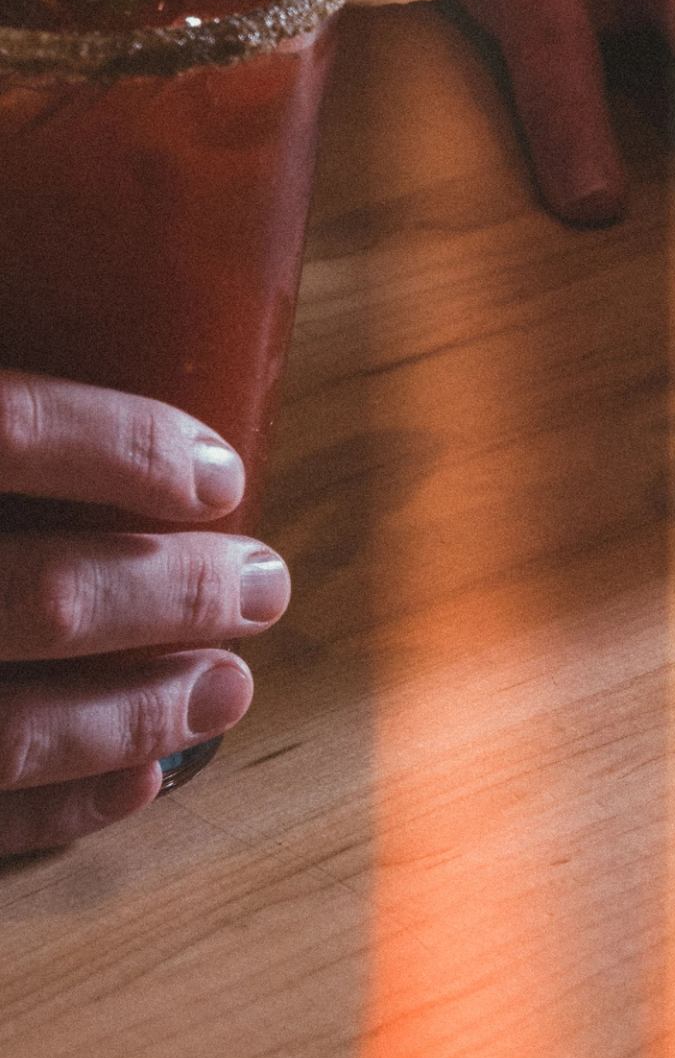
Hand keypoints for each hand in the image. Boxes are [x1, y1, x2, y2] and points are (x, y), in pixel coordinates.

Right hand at [0, 376, 287, 855]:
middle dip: (175, 595)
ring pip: (10, 730)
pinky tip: (136, 782)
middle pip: (41, 597)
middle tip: (264, 585)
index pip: (7, 432)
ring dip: (137, 716)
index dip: (120, 445)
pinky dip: (55, 810)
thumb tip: (32, 247)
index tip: (221, 473)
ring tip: (228, 687)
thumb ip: (7, 411)